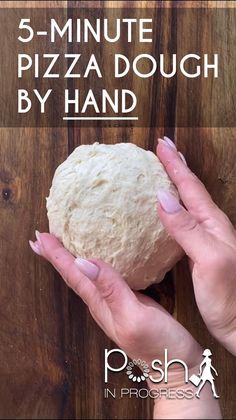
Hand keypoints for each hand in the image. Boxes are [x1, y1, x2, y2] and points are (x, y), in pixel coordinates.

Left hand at [29, 233, 220, 418]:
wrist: (176, 367)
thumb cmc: (158, 345)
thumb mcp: (134, 316)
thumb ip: (111, 290)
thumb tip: (84, 262)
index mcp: (100, 304)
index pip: (74, 275)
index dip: (56, 256)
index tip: (40, 238)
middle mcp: (102, 303)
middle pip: (75, 274)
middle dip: (56, 256)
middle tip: (42, 238)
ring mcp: (115, 303)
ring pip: (88, 276)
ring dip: (72, 260)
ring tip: (60, 246)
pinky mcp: (129, 300)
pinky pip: (105, 278)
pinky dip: (96, 265)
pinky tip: (98, 259)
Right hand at [156, 136, 235, 355]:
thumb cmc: (230, 296)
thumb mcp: (209, 260)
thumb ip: (187, 229)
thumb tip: (163, 197)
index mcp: (212, 224)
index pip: (190, 186)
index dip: (175, 164)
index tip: (161, 144)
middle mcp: (210, 227)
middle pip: (190, 190)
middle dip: (176, 167)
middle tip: (162, 150)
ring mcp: (205, 240)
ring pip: (187, 204)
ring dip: (175, 185)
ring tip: (162, 173)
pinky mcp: (198, 254)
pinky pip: (182, 223)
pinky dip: (172, 211)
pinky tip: (164, 214)